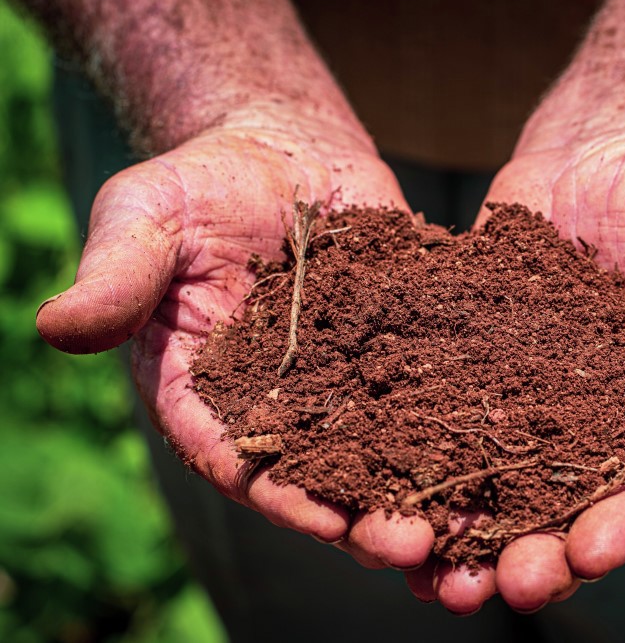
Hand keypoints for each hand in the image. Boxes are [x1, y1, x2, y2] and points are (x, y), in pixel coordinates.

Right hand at [35, 102, 436, 569]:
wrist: (285, 146)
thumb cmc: (201, 176)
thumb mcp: (147, 213)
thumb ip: (117, 273)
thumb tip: (55, 326)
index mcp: (205, 391)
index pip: (232, 455)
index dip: (275, 491)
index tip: (320, 518)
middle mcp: (278, 405)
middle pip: (318, 476)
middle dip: (363, 514)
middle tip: (412, 543)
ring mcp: (344, 385)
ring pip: (383, 454)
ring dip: (422, 493)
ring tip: (469, 526)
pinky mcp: (399, 355)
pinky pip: (431, 399)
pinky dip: (461, 431)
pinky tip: (504, 455)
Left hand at [407, 121, 624, 611]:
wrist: (611, 154)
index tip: (592, 550)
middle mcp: (616, 425)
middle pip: (581, 506)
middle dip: (545, 552)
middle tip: (507, 585)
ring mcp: (544, 404)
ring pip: (507, 486)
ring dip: (473, 535)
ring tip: (431, 571)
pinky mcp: (486, 372)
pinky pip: (451, 427)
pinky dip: (422, 468)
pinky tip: (380, 500)